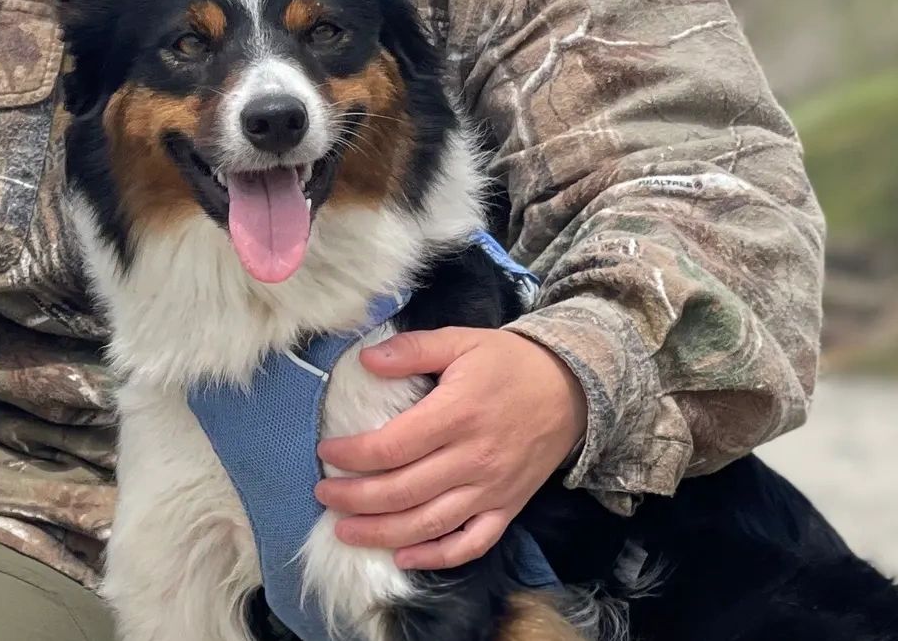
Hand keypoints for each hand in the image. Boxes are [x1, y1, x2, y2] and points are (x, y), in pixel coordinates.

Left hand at [312, 327, 586, 569]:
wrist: (574, 390)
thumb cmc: (509, 363)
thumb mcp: (460, 340)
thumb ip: (412, 349)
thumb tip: (366, 358)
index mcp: (456, 415)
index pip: (392, 446)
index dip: (353, 456)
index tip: (326, 454)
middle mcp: (472, 459)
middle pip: (403, 491)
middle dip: (356, 499)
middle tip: (323, 496)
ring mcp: (492, 490)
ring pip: (430, 524)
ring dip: (383, 533)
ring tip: (345, 531)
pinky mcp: (508, 508)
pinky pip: (472, 543)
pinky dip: (438, 557)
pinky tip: (405, 556)